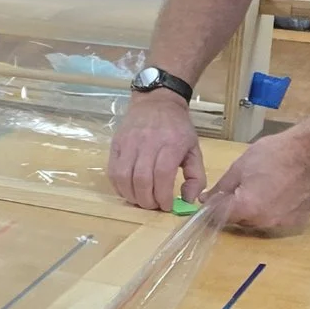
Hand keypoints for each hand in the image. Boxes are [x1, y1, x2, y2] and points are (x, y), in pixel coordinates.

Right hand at [108, 89, 202, 211]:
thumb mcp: (194, 149)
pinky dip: (119, 187)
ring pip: (123, 177)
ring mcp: (129, 143)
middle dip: (147, 200)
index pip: (162, 175)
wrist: (157, 102)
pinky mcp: (116, 144)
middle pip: (141, 179)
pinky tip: (128, 191)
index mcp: (170, 144)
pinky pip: (112, 171)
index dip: (162, 196)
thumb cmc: (178, 128)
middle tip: (154, 206)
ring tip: (141, 200)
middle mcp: (147, 142)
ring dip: (132, 196)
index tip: (167, 206)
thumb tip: (188, 200)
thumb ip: (196, 177)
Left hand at [206, 132, 309, 234]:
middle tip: (242, 189)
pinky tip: (279, 195)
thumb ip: (221, 188)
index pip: (220, 217)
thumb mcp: (239, 167)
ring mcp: (282, 223)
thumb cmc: (272, 154)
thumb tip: (206, 200)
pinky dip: (274, 212)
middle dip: (236, 209)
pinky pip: (277, 220)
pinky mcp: (297, 221)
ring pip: (259, 222)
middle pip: (240, 221)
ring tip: (262, 189)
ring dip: (255, 211)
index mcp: (246, 208)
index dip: (214, 209)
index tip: (214, 202)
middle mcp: (263, 222)